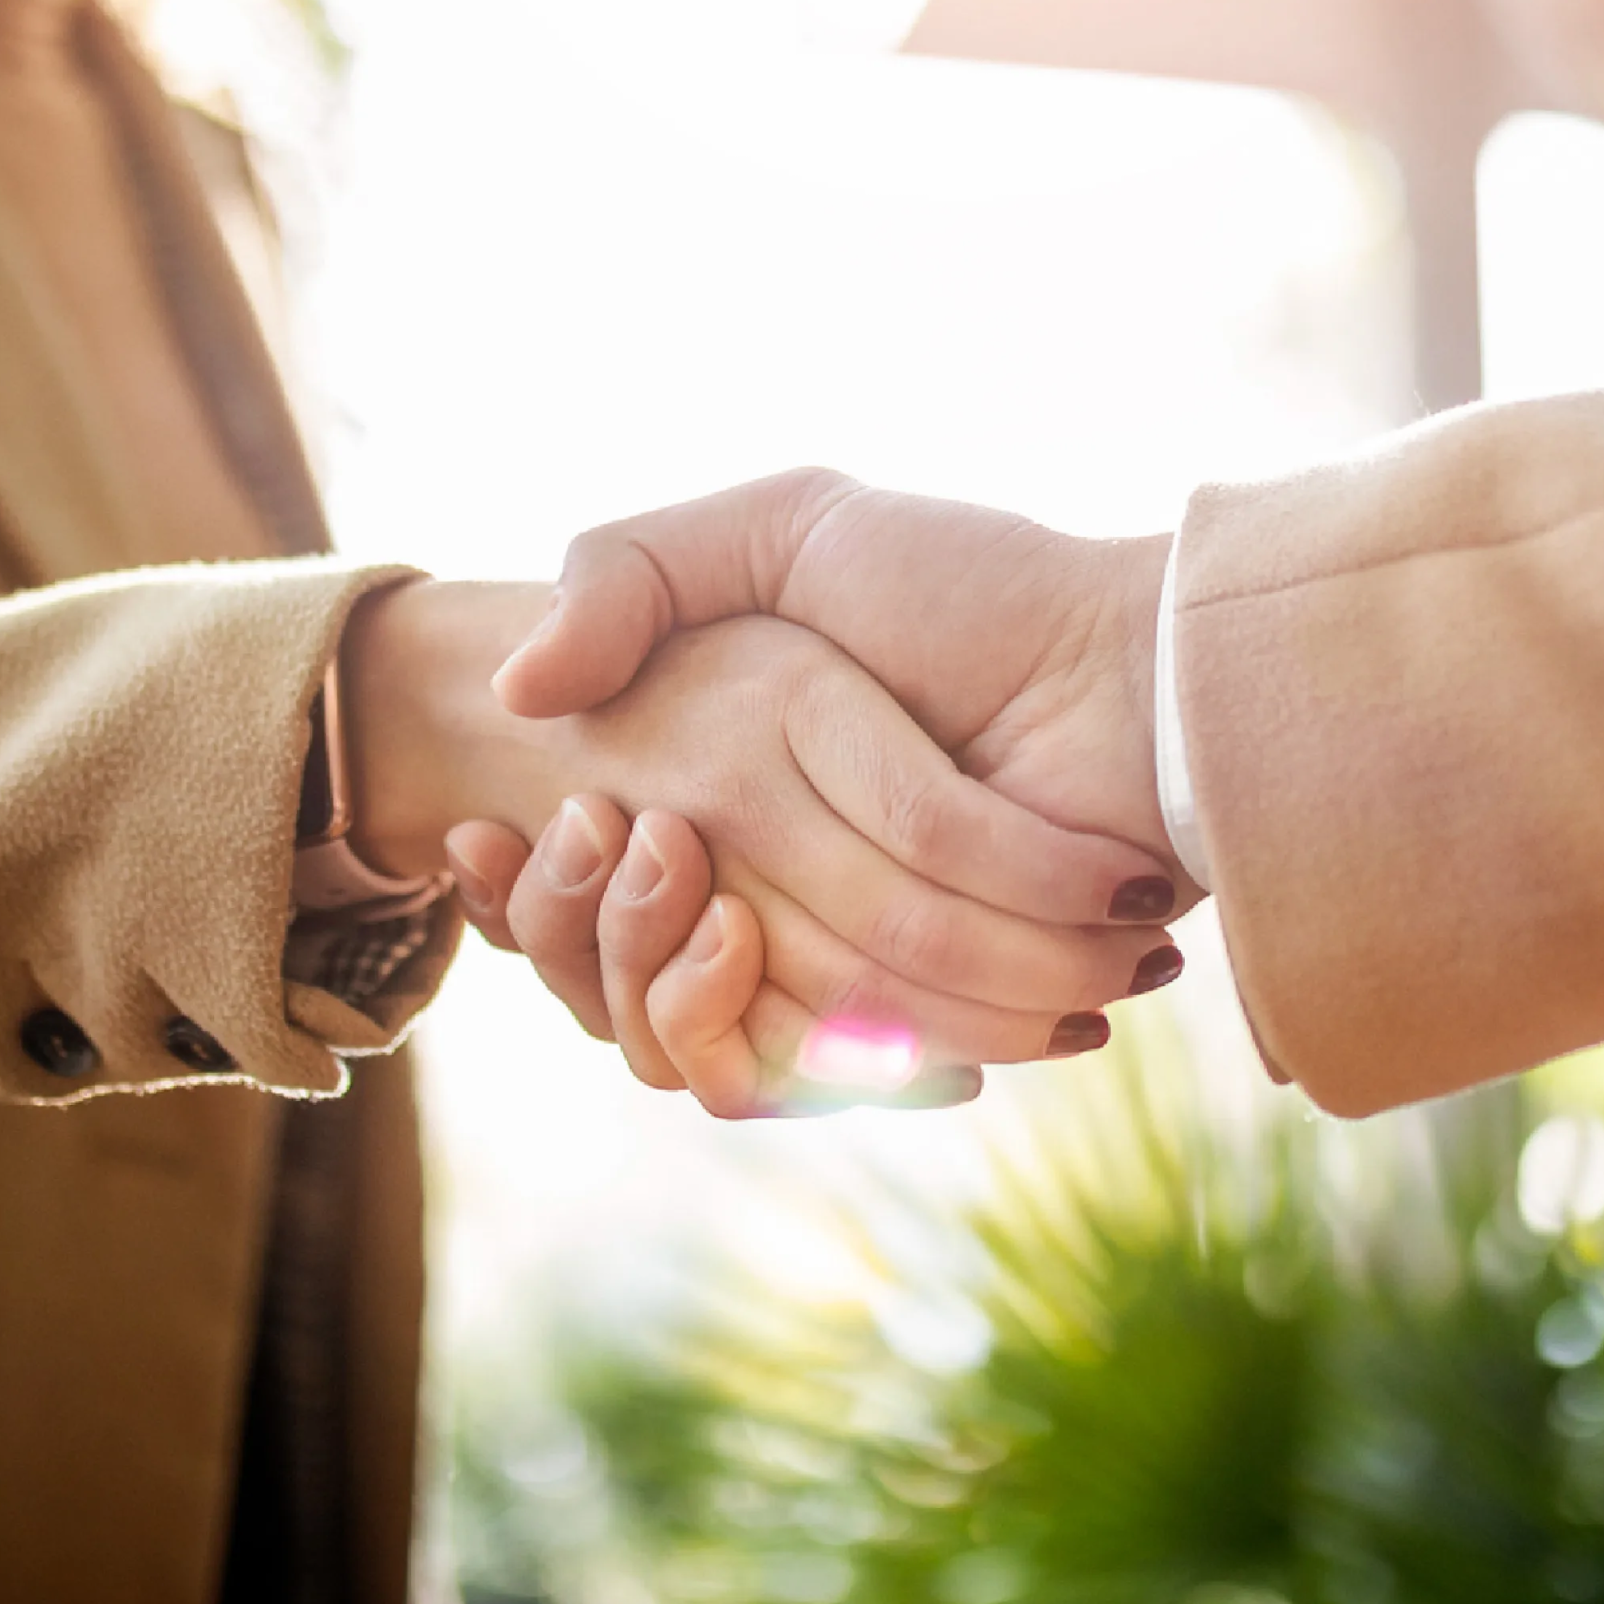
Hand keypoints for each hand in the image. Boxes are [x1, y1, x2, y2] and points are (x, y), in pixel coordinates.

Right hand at [491, 473, 1196, 1093]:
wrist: (1131, 676)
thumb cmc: (974, 588)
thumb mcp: (788, 529)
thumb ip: (635, 572)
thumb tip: (520, 691)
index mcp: (735, 801)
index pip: (583, 893)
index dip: (518, 887)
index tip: (472, 833)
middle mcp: (772, 893)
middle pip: (611, 978)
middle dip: (569, 925)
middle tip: (590, 833)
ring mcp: (835, 966)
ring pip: (677, 1037)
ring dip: (634, 974)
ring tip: (657, 857)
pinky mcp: (901, 1024)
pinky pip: (784, 1074)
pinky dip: (740, 1030)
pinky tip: (720, 931)